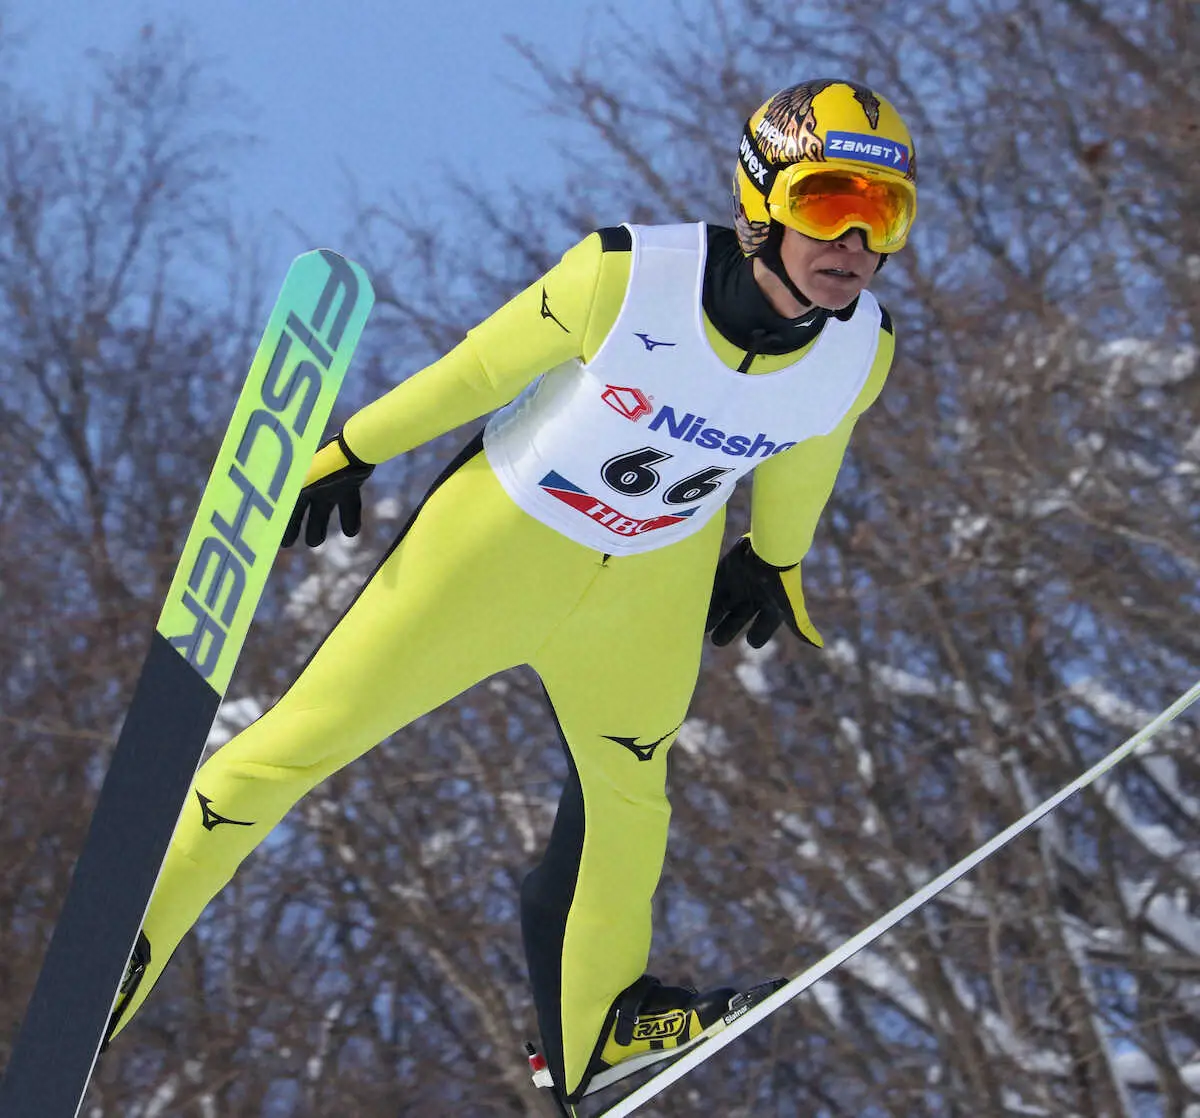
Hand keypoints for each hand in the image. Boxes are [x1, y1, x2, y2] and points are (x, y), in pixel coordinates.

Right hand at [282, 434, 373, 547]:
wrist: (352, 451)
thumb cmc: (323, 471)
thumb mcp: (300, 491)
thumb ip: (287, 505)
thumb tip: (269, 525)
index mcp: (298, 482)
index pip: (285, 505)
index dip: (282, 523)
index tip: (279, 541)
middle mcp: (313, 483)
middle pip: (301, 508)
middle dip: (294, 525)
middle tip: (287, 543)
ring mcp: (331, 484)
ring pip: (323, 509)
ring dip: (318, 526)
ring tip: (315, 542)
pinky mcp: (351, 484)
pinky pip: (350, 504)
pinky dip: (350, 518)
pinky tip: (351, 533)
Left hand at [705, 537, 822, 648]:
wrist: (772, 547)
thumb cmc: (783, 581)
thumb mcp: (791, 607)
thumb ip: (801, 627)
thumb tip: (819, 646)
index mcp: (770, 607)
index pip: (762, 630)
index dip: (756, 637)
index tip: (751, 641)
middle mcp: (753, 597)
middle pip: (737, 619)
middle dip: (726, 631)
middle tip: (716, 640)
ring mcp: (739, 584)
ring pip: (721, 605)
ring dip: (711, 616)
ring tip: (700, 629)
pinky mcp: (726, 571)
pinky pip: (712, 587)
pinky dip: (703, 596)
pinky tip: (694, 605)